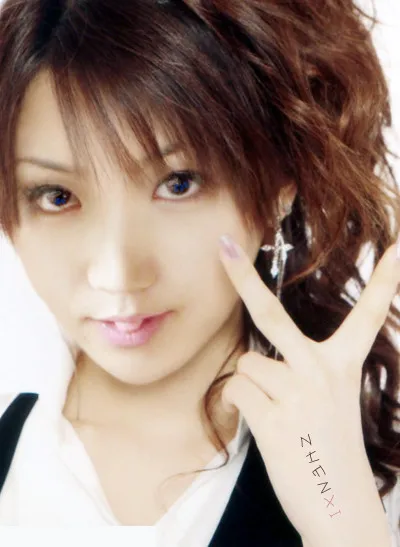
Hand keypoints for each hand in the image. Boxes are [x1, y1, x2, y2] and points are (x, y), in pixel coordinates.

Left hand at [218, 234, 397, 545]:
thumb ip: (300, 370)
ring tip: (274, 413)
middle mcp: (322, 371)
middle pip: (271, 313)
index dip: (385, 279)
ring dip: (251, 387)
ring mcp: (298, 393)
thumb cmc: (330, 448)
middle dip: (242, 277)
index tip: (398, 247)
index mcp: (344, 364)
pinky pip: (236, 390)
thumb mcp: (329, 400)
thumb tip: (256, 357)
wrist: (340, 508)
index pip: (368, 313)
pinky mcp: (274, 420)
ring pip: (247, 364)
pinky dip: (237, 405)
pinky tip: (259, 423)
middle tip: (224, 246)